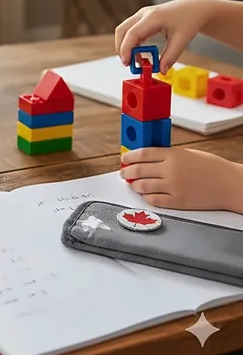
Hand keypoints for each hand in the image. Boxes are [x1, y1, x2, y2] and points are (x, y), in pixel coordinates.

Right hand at [114, 0, 215, 73]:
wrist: (195, 8)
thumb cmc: (190, 20)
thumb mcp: (182, 40)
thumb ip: (170, 56)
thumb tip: (161, 71)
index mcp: (153, 17)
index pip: (132, 33)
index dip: (126, 48)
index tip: (126, 62)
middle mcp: (144, 14)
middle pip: (122, 31)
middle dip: (121, 48)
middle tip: (128, 63)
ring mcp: (141, 15)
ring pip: (124, 30)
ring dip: (125, 45)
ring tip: (136, 60)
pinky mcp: (142, 18)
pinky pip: (130, 31)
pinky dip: (131, 42)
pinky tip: (139, 53)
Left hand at [120, 147, 242, 211]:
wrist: (230, 184)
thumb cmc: (212, 167)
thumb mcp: (188, 153)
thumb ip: (168, 156)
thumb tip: (147, 159)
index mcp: (172, 155)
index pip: (142, 154)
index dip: (129, 156)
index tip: (123, 159)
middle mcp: (170, 170)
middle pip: (139, 170)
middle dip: (127, 171)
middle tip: (123, 172)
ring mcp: (173, 186)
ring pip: (143, 185)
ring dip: (134, 184)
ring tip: (133, 183)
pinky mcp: (178, 201)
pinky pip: (154, 200)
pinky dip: (146, 197)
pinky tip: (145, 194)